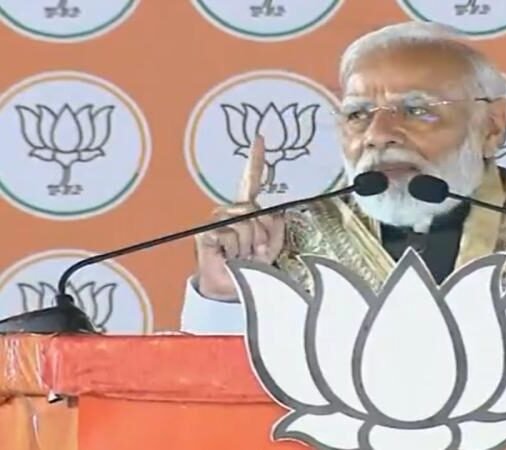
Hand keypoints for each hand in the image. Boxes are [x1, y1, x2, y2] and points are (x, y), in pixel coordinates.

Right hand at [194, 135, 285, 299]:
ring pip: (242, 224)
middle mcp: (230, 211)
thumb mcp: (272, 244)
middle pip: (253, 209)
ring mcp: (216, 221)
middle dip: (260, 234)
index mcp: (246, 210)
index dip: (255, 158)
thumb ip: (276, 224)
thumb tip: (275, 209)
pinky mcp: (205, 233)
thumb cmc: (253, 267)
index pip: (251, 180)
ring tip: (242, 256)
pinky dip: (233, 250)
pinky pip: (227, 235)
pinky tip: (228, 257)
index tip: (260, 137)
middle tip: (255, 251)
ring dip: (248, 245)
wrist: (235, 287)